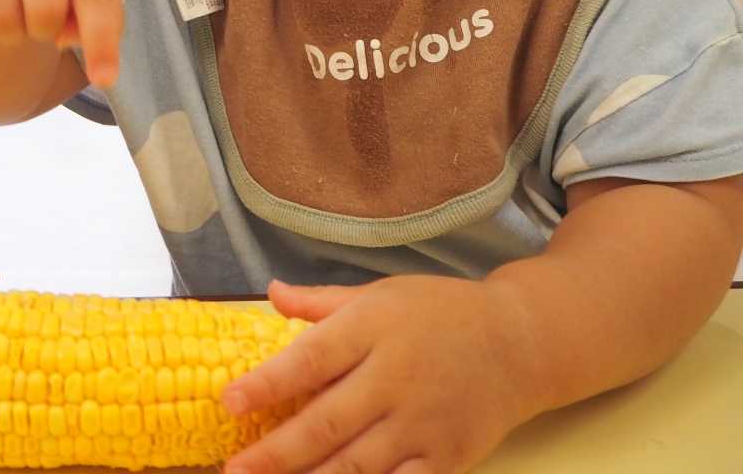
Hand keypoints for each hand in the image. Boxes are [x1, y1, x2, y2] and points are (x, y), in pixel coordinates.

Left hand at [221, 276, 536, 473]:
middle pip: (327, 421)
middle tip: (235, 469)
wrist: (521, 342)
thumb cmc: (441, 313)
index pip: (310, 359)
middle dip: (276, 452)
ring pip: (358, 463)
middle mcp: (396, 377)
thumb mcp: (379, 293)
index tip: (228, 402)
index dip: (267, 384)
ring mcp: (423, 422)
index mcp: (373, 328)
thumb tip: (270, 292)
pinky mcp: (448, 456)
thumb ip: (321, 301)